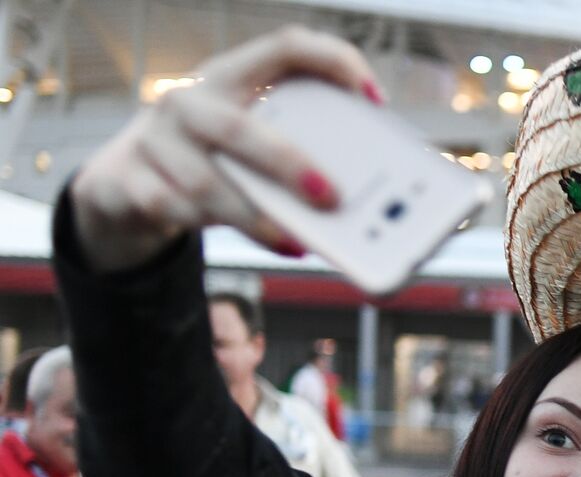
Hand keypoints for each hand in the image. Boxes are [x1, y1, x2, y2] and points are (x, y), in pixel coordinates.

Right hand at [70, 25, 382, 272]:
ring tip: (297, 242)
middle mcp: (189, 100)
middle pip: (240, 128)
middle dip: (289, 164)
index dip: (333, 62)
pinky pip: (177, 211)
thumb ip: (293, 151)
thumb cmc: (211, 161)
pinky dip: (216, 231)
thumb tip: (357, 196)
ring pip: (207, 183)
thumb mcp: (249, 144)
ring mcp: (154, 140)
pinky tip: (252, 241)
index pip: (284, 47)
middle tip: (330, 196)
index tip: (374, 101)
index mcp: (229, 77)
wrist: (125, 185)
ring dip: (257, 218)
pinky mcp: (129, 182)